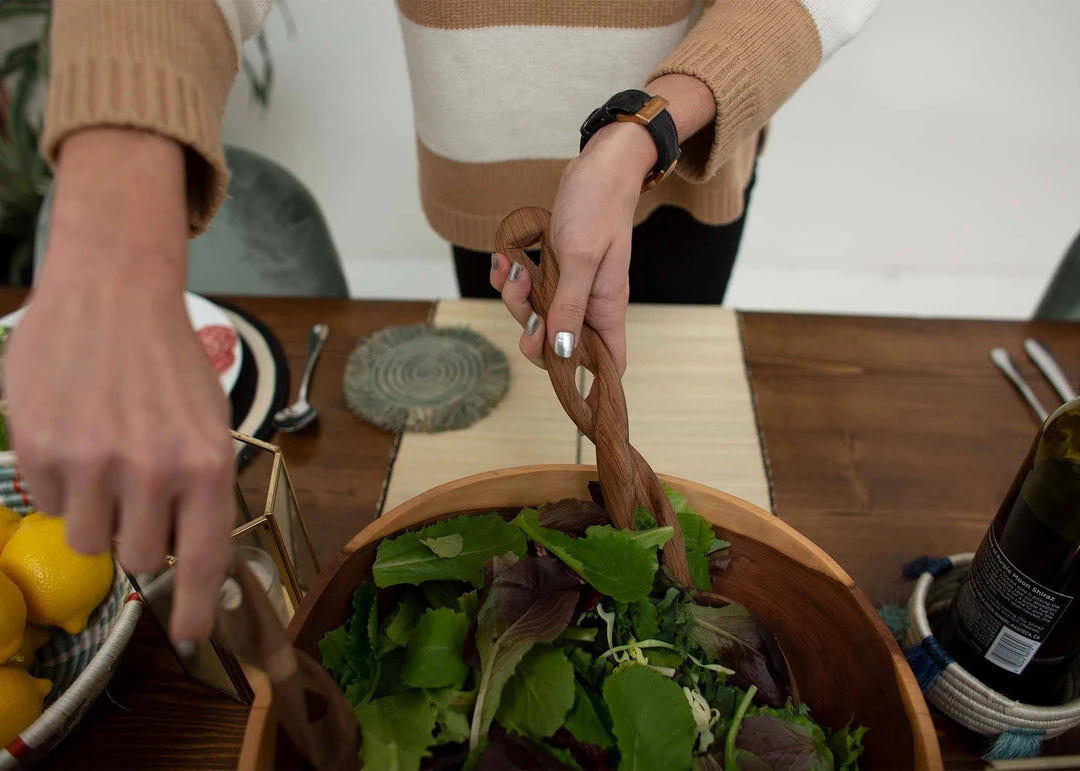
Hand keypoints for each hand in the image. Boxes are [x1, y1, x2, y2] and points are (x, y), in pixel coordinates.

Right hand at [3, 129, 234, 647]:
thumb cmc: (168, 359)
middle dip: (139, 537)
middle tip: (137, 497)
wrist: (113, 292)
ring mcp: (92, 463)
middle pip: (140, 558)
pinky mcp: (41, 451)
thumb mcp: (209, 421)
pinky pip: (48, 503)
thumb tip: (186, 551)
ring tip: (104, 459)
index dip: (193, 608)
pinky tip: (75, 435)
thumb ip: (200, 486)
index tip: (187, 637)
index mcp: (206, 464)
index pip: (203, 559)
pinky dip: (61, 483)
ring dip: (96, 513)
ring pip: (88, 540)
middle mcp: (152, 470)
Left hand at [492, 74, 715, 374]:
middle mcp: (590, 303)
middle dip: (534, 333)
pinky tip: (507, 258)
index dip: (592, 386)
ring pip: (537, 314)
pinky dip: (511, 277)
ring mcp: (570, 286)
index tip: (570, 393)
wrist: (598, 164)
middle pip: (559, 344)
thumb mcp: (581, 258)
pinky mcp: (553, 269)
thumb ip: (569, 307)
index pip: (608, 363)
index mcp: (607, 308)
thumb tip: (561, 354)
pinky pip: (527, 288)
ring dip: (517, 298)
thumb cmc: (598, 206)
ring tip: (514, 269)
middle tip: (526, 311)